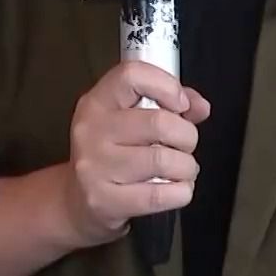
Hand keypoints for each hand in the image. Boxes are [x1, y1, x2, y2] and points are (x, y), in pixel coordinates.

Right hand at [63, 61, 209, 247]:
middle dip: (187, 136)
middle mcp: (91, 131)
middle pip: (159, 122)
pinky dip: (181, 192)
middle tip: (185, 145)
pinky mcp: (104, 200)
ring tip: (181, 170)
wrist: (76, 200)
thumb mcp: (130, 119)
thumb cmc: (111, 154)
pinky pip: (159, 195)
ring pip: (163, 160)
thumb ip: (168, 104)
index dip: (167, 85)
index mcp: (97, 102)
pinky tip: (176, 189)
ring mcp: (95, 167)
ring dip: (186, 167)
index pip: (132, 75)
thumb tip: (199, 106)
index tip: (181, 104)